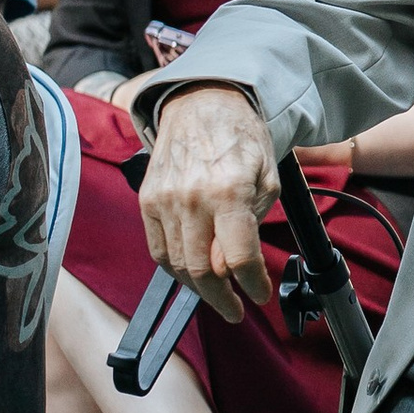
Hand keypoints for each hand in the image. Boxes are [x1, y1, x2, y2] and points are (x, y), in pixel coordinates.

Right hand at [136, 83, 280, 320]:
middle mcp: (190, 198)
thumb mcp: (266, 176)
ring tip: (218, 295)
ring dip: (199, 289)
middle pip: (201, 270)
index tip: (260, 296)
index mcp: (227, 191)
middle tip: (236, 310)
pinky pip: (158, 249)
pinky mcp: (147, 201)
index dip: (253, 285)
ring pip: (177, 265)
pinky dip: (175, 269)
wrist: (201, 103)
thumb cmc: (241, 138)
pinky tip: (192, 274)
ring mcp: (163, 201)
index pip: (237, 257)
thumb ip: (253, 223)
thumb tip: (233, 267)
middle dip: (222, 298)